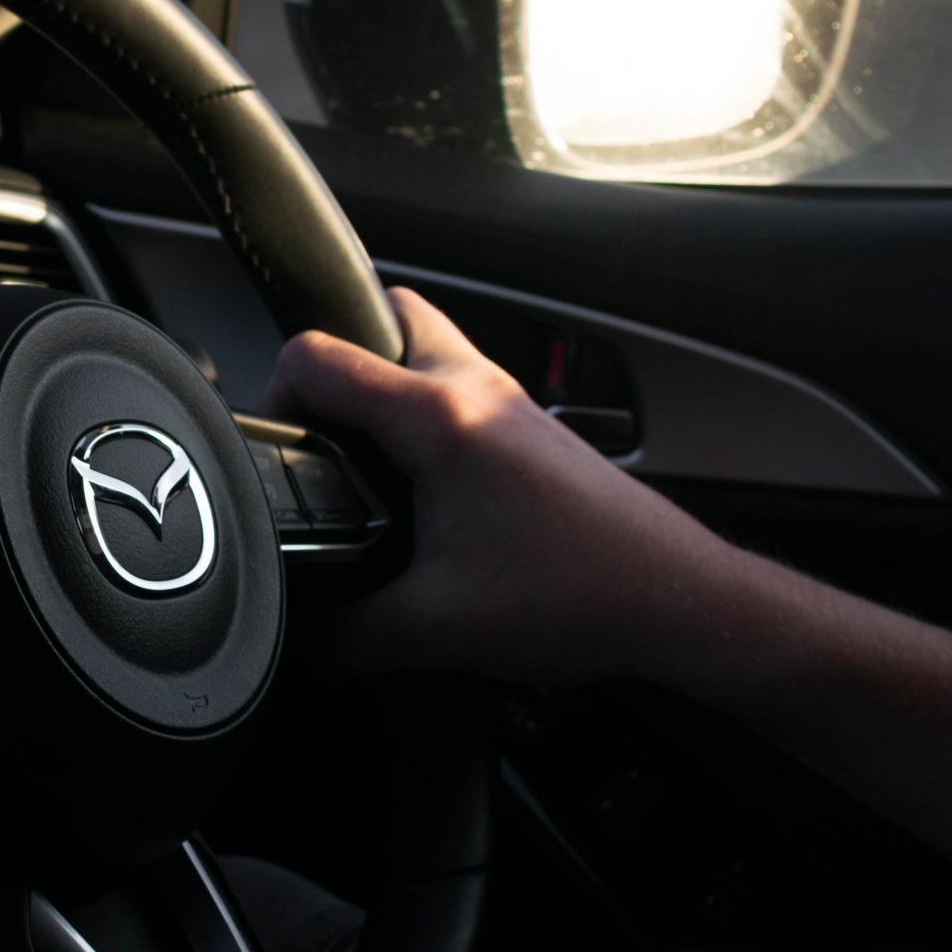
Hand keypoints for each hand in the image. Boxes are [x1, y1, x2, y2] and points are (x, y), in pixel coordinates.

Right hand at [264, 287, 726, 686]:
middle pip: (383, 313)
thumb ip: (347, 635)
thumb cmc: (583, 596)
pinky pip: (458, 392)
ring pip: (426, 350)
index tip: (274, 449)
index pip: (319, 356)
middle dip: (334, 364)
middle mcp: (476, 388)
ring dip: (384, 387)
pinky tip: (421, 490)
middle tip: (316, 433)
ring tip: (360, 462)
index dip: (274, 396)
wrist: (678, 601)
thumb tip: (297, 638)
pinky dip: (425, 418)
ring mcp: (510, 402)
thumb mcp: (439, 629)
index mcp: (440, 417)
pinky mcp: (531, 430)